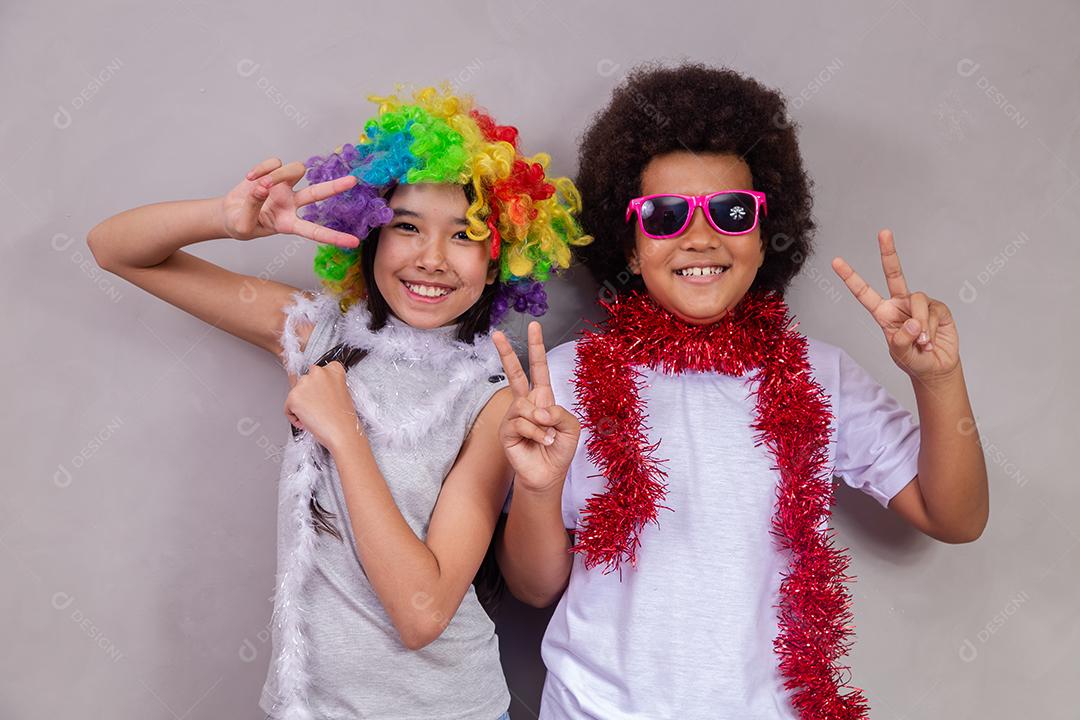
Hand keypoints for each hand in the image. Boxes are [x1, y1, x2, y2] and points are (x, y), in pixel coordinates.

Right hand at [221, 156, 360, 246]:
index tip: (354, 242)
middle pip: (318, 194)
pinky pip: (275, 163)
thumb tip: (262, 186)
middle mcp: (292, 204)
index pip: (314, 232)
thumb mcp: (243, 225)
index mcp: (288, 224)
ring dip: (277, 174)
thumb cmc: (240, 224)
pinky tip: (250, 178)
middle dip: (335, 187)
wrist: (228, 213)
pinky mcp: (275, 173)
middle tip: (353, 181)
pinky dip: (261, 168)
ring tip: (258, 184)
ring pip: (295, 170)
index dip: (334, 237)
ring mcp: (285, 187)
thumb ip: (252, 207)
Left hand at [284, 361, 363, 451]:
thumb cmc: (344, 418)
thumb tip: (312, 388)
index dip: (317, 387)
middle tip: (318, 408)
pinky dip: (294, 417)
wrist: (342, 432)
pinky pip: (288, 408)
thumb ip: (327, 385)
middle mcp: (317, 372)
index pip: (316, 371)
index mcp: (333, 369)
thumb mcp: (341, 393)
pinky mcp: (293, 397)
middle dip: (307, 395)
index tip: (321, 395)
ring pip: (294, 394)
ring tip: (314, 416)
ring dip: (301, 406)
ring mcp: (304, 383)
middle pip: (303, 381)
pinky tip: (307, 422)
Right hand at [492, 322, 579, 493]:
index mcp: (543, 398)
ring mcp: (514, 416)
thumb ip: (560, 412)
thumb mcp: (572, 427)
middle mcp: (526, 403)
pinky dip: (536, 433)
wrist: (548, 475)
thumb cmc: (560, 449)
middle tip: (496, 333)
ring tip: (548, 436)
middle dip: (506, 353)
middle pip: (514, 373)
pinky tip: (541, 441)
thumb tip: (538, 409)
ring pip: (524, 406)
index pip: (538, 368)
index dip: (536, 347)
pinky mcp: (506, 431)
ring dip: (541, 423)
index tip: (534, 326)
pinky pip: (521, 423)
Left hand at [832, 229, 960, 383]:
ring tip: (921, 343)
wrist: (936, 367)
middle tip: (883, 232)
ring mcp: (918, 304)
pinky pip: (931, 310)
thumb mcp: (899, 354)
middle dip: (888, 252)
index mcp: (883, 313)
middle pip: (893, 273)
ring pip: (917, 300)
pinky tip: (930, 340)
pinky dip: (929, 328)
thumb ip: (901, 340)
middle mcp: (899, 303)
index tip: (836, 261)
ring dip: (919, 325)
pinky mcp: (937, 307)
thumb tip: (912, 322)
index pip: (864, 293)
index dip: (851, 277)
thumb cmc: (912, 360)